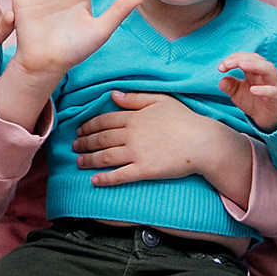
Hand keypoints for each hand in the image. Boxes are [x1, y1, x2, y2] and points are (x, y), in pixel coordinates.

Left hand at [73, 91, 247, 191]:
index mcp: (134, 117)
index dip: (89, 126)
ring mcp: (137, 153)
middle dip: (84, 143)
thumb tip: (113, 94)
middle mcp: (131, 135)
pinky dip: (104, 179)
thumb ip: (135, 97)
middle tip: (74, 146)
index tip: (80, 130)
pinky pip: (119, 175)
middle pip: (101, 139)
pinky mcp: (144, 170)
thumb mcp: (160, 100)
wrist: (202, 142)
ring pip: (105, 157)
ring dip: (89, 160)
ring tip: (79, 162)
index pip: (104, 120)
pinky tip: (94, 181)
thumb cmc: (184, 119)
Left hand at [216, 52, 276, 132]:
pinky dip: (263, 90)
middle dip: (242, 58)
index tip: (220, 67)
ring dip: (255, 65)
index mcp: (254, 70)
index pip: (244, 58)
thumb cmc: (253, 100)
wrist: (267, 117)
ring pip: (268, 69)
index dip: (233, 59)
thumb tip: (222, 80)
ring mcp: (273, 84)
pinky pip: (273, 91)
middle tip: (227, 64)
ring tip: (242, 65)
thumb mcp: (237, 93)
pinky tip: (253, 90)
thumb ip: (230, 85)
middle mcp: (264, 73)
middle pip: (256, 59)